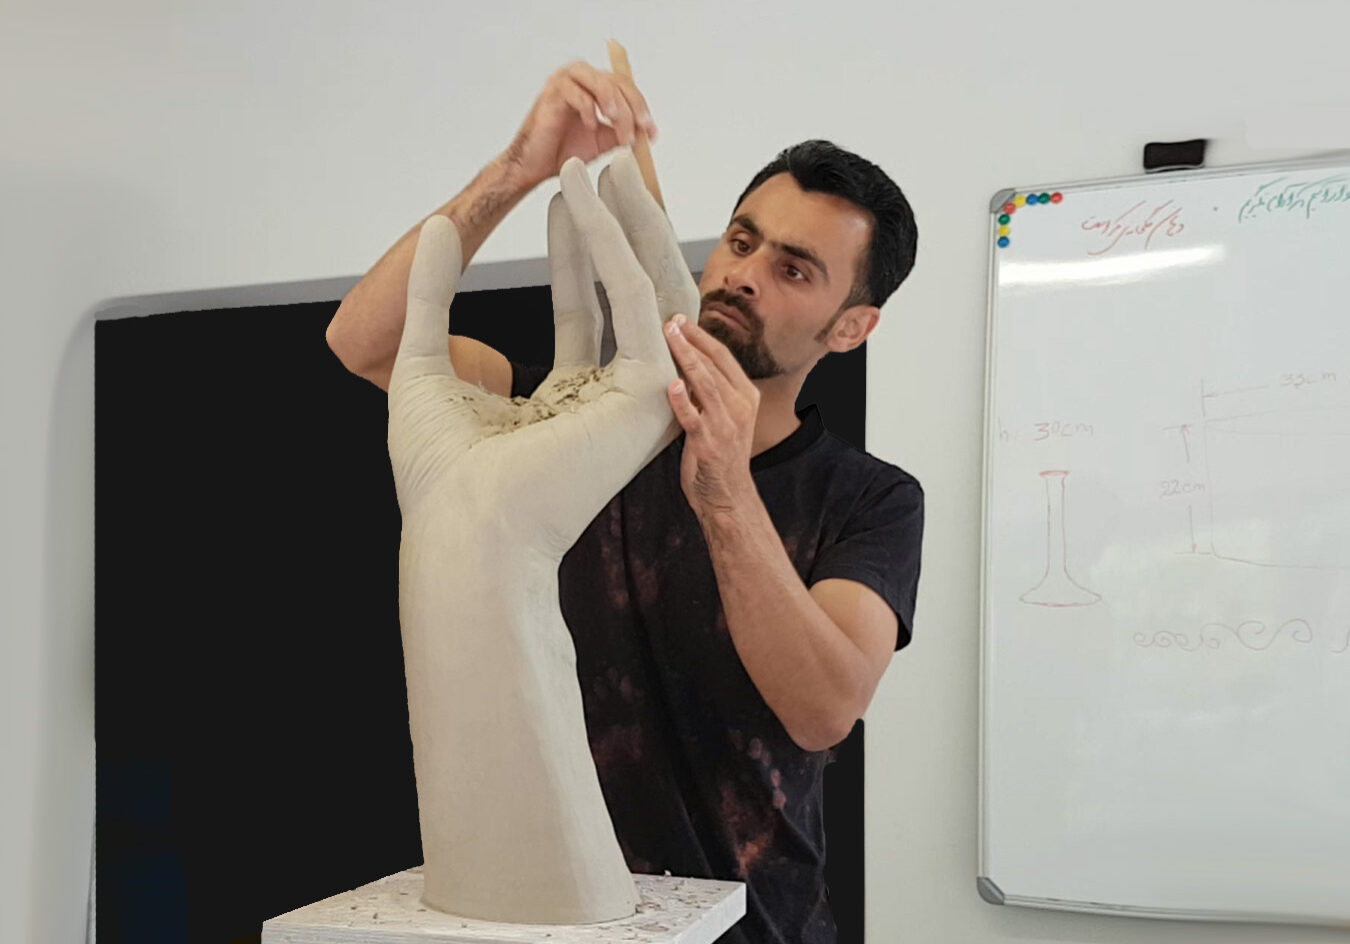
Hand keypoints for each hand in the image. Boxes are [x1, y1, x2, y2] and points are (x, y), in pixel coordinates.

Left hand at [388, 148, 696, 555]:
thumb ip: (434, 294)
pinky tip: (588, 201)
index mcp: (572, 403)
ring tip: (604, 163)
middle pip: (624, 293)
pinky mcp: (649, 393)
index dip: (575, 250)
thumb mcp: (425, 359)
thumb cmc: (441, 473)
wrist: (460, 529)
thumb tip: (439, 226)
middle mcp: (613, 398)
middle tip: (600, 164)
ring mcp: (638, 398)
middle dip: (615, 226)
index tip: (563, 197)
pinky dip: (613, 245)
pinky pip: (636, 301)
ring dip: (626, 222)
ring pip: (643, 288)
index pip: (583, 311)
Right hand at [504, 61, 658, 190]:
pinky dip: (587, 108)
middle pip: (616, 82)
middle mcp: (582, 79)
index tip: (650, 132)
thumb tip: (646, 133)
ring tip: (617, 124)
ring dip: (612, 102)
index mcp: (596, 87)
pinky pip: (575, 92)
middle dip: (630, 108)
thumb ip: (623, 132)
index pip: (626, 87)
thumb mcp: (604, 141)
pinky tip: (590, 126)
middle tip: (633, 133)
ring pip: (598, 80)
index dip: (641, 107)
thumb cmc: (564, 150)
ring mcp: (566, 82)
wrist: (537, 166)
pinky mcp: (551, 93)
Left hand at [663, 314, 761, 520]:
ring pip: (705, 383)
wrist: (727, 495)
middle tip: (670, 322)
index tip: (681, 320)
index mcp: (747, 396)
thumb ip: (710, 393)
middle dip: (691, 340)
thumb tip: (685, 365)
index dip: (702, 336)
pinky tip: (673, 385)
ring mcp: (725, 425)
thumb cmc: (720, 454)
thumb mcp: (724, 417)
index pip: (724, 357)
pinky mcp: (708, 444)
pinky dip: (682, 401)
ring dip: (686, 358)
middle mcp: (740, 407)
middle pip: (714, 364)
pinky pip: (693, 418)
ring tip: (669, 338)